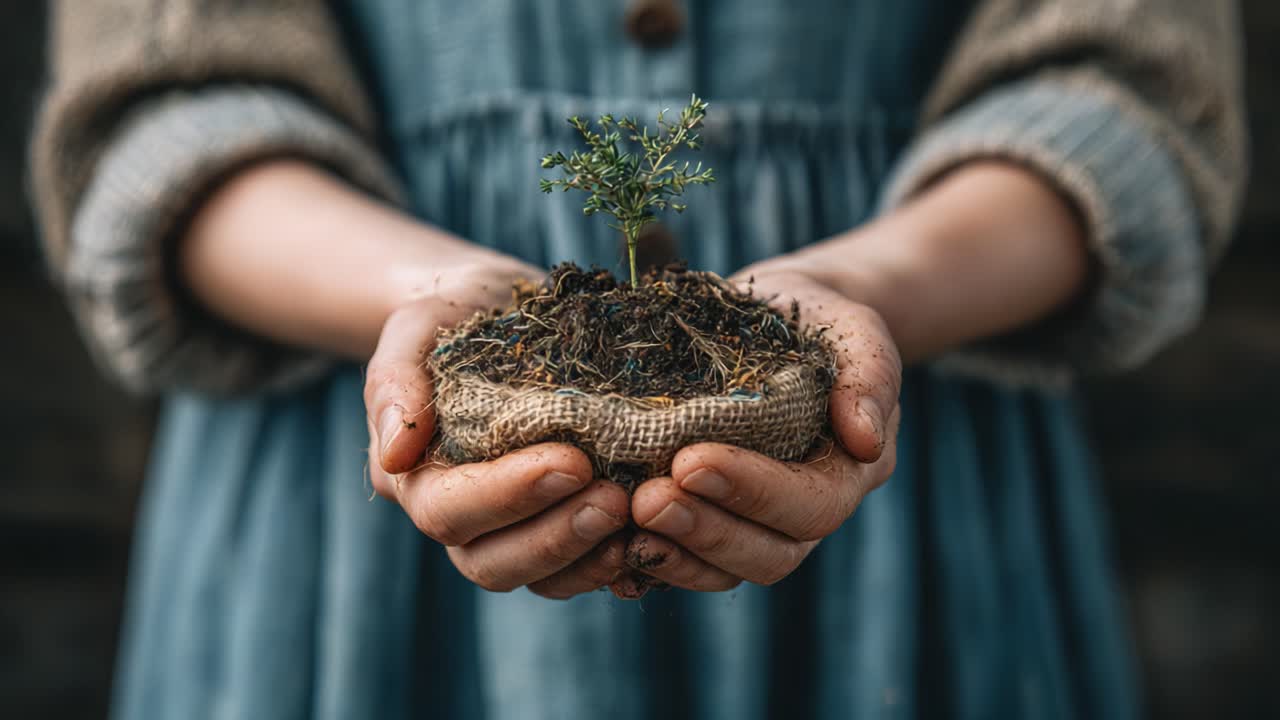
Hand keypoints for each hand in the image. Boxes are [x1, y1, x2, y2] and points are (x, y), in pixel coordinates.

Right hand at [365, 258, 631, 598]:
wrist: (496, 309)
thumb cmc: (450, 317)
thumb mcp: (417, 329)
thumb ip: (397, 384)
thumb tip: (395, 454)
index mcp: (416, 477)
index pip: (449, 510)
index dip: (508, 495)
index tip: (572, 461)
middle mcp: (460, 516)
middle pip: (492, 562)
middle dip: (555, 537)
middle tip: (615, 500)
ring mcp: (511, 528)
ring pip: (540, 576)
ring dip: (588, 555)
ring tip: (636, 515)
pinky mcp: (557, 524)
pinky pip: (580, 567)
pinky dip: (614, 561)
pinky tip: (649, 536)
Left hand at [620, 270, 901, 592]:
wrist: (773, 316)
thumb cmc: (815, 320)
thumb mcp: (852, 329)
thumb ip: (868, 374)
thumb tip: (865, 440)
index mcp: (848, 472)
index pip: (812, 504)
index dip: (754, 492)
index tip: (690, 460)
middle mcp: (806, 512)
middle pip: (769, 554)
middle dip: (706, 530)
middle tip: (646, 500)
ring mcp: (757, 525)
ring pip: (724, 569)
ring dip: (675, 551)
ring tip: (627, 518)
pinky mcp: (710, 522)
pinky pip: (686, 562)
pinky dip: (650, 561)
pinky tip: (612, 546)